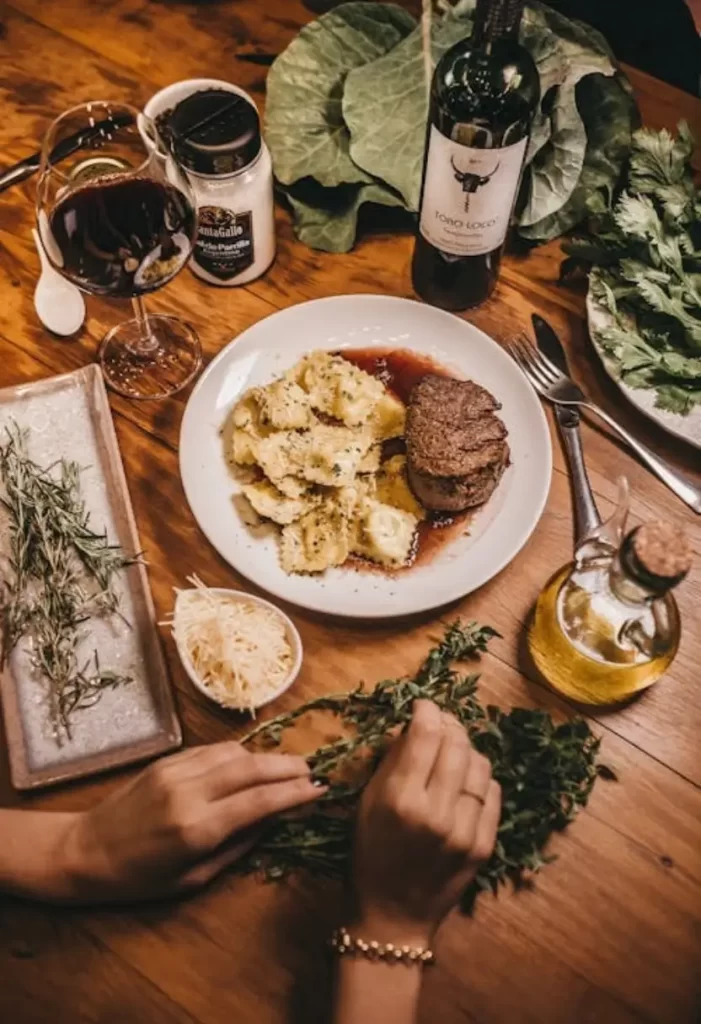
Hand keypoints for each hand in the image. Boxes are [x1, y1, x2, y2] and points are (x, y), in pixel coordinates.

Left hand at [60, 742, 323, 901]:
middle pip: (252, 767)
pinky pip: (212, 750)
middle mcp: (189, 791)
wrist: (85, 851)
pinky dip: (239, 753)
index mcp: (197, 827)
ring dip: (266, 757)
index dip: (295, 794)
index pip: (260, 801)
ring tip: (288, 766)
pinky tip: (252, 762)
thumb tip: (273, 821)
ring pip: (234, 752)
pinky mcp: (167, 760)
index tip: (319, 791)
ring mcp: (176, 770)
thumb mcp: (193, 878)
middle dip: (288, 767)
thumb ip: (237, 847)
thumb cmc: (139, 879)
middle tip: (313, 771)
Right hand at [352, 700, 499, 945]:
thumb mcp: (367, 803)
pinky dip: (480, 778)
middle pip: (456, 744)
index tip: (423, 705)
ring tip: (453, 752)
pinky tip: (465, 781)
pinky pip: (493, 792)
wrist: (393, 915)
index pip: (425, 734)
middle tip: (440, 723)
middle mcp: (435, 812)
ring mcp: (464, 830)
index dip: (427, 710)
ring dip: (467, 749)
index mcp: (400, 799)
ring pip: (480, 764)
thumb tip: (413, 723)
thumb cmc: (371, 853)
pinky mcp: (484, 845)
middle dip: (448, 724)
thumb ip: (392, 760)